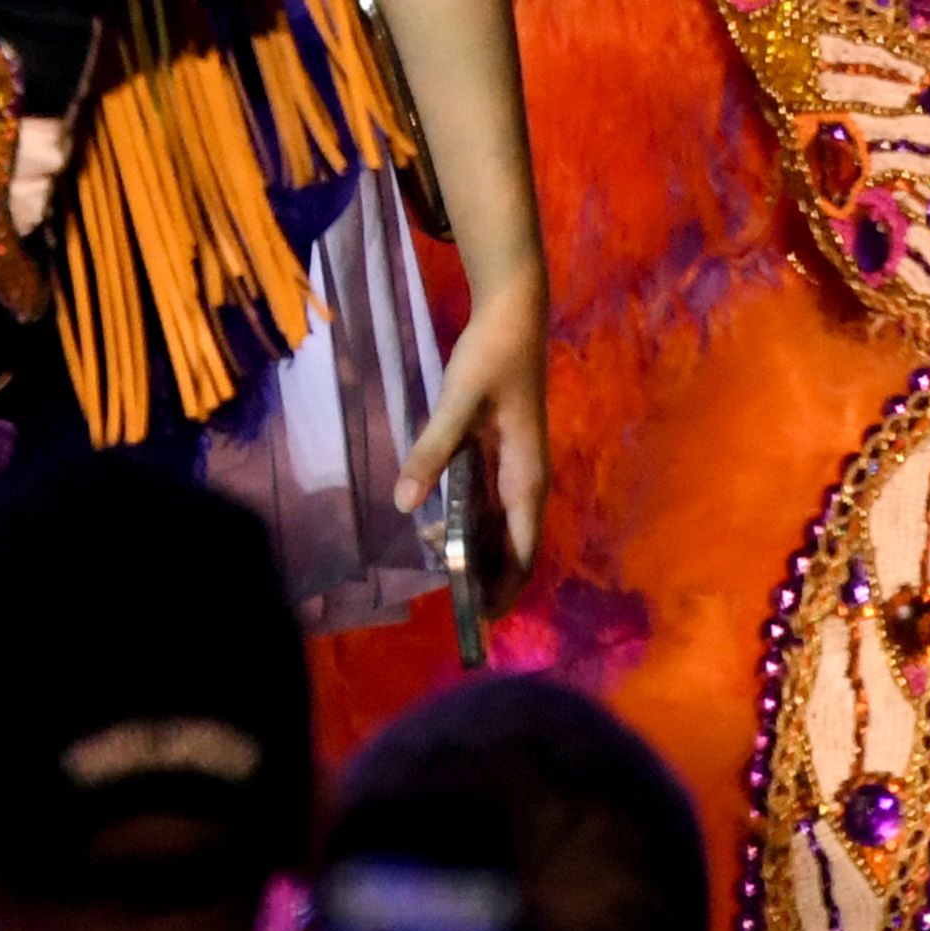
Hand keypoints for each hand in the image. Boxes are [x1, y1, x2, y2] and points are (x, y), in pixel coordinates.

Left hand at [394, 274, 550, 572]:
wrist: (513, 312)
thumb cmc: (492, 357)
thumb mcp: (457, 402)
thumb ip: (432, 451)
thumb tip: (404, 504)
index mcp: (525, 477)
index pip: (522, 549)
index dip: (505, 586)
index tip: (481, 618)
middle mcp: (525, 479)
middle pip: (511, 544)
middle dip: (485, 573)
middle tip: (449, 597)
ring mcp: (514, 467)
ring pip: (497, 523)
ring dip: (472, 545)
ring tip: (433, 557)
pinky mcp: (500, 451)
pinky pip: (486, 499)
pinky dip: (466, 518)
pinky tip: (434, 519)